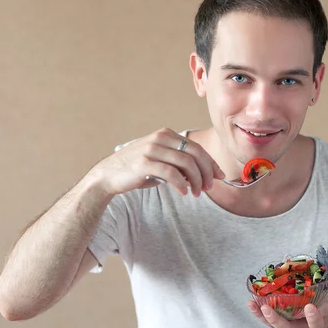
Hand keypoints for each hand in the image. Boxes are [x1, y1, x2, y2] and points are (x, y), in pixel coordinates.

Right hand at [91, 128, 224, 196]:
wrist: (108, 175)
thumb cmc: (136, 171)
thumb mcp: (160, 163)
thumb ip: (179, 165)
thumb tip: (203, 175)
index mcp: (166, 134)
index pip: (196, 147)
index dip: (210, 162)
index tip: (219, 175)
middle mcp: (160, 138)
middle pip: (195, 153)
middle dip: (207, 171)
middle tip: (210, 187)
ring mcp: (152, 149)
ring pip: (186, 163)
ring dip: (196, 180)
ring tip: (198, 193)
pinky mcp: (145, 162)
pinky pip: (171, 173)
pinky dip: (181, 184)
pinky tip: (184, 193)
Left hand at [247, 274, 327, 327]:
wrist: (325, 323)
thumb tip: (324, 266)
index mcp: (318, 321)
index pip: (316, 322)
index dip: (313, 317)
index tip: (310, 307)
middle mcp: (301, 327)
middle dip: (276, 319)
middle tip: (266, 308)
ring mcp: (290, 325)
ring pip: (274, 325)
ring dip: (262, 316)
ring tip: (251, 304)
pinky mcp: (282, 321)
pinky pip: (268, 320)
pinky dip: (258, 313)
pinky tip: (251, 303)